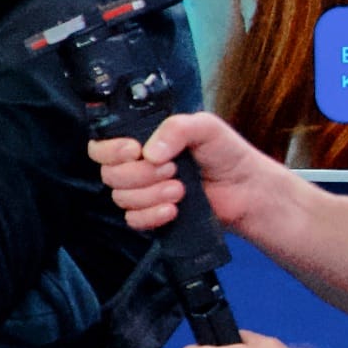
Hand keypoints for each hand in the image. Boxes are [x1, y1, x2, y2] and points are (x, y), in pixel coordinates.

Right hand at [95, 107, 286, 245]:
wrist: (246, 190)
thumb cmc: (227, 154)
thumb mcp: (205, 127)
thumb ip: (177, 128)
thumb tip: (149, 152)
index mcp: (142, 140)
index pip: (101, 145)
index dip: (110, 150)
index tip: (134, 150)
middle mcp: (137, 166)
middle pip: (109, 174)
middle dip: (140, 174)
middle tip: (173, 169)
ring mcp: (143, 193)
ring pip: (121, 198)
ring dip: (151, 195)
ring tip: (181, 190)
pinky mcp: (151, 217)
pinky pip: (133, 220)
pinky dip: (151, 216)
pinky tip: (173, 210)